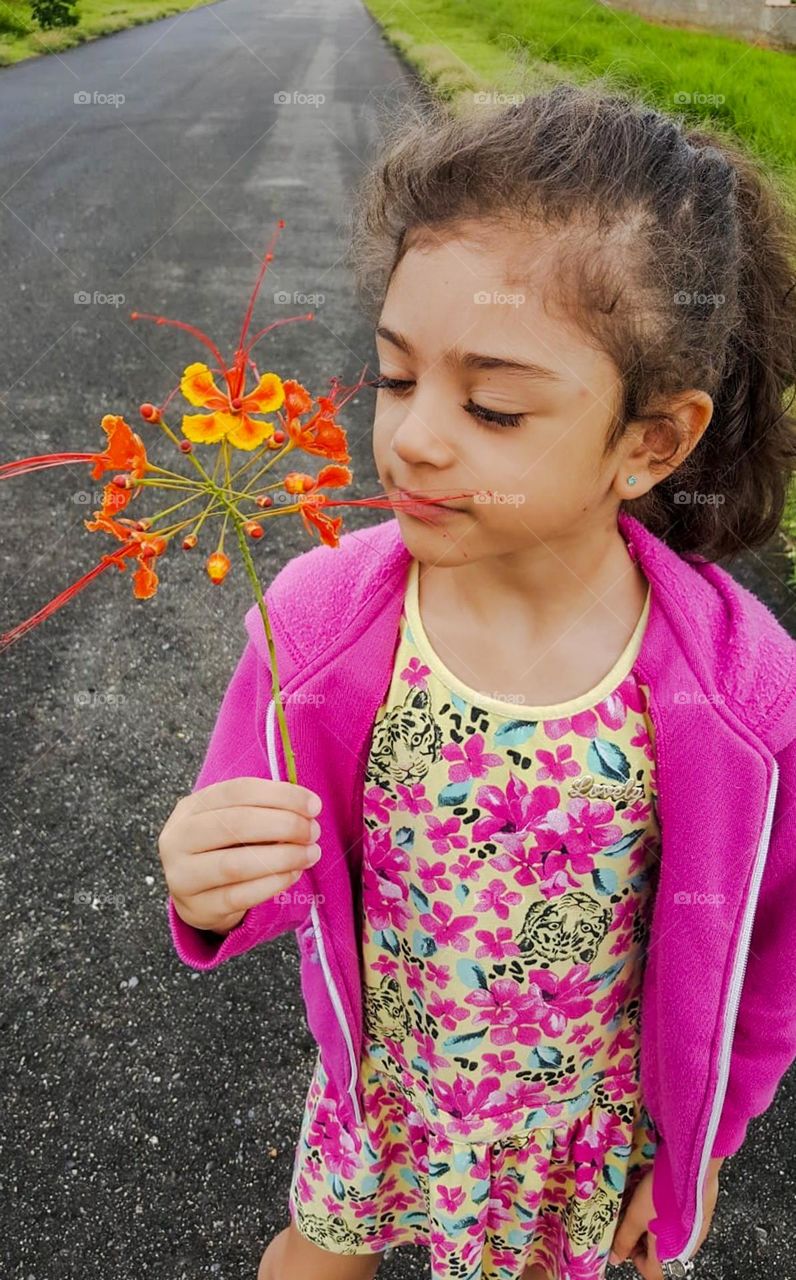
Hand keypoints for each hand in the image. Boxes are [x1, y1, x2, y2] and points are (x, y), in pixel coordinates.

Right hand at [158, 777, 322, 934]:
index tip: (313, 805)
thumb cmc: (224, 848)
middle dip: (284, 825)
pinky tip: (293, 874)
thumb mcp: (232, 821)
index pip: (237, 791)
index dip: (280, 795)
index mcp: (190, 808)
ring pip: (235, 864)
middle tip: (313, 831)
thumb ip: (263, 810)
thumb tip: (307, 809)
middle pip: (234, 824)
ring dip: (282, 857)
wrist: (196, 895)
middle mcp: (178, 839)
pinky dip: (272, 884)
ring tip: (310, 854)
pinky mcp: (198, 908)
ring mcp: (182, 876)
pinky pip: (239, 896)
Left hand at [608, 1155, 724, 1276]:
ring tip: (644, 1204)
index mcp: (670, 1257)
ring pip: (670, 1239)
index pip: (649, 1272)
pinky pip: (681, 1226)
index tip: (624, 1238)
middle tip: (632, 1217)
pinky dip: (668, 1217)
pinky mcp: (702, 1219)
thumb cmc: (662, 1196)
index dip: (633, 1257)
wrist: (692, 1170)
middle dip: (642, 1239)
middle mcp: (687, 1251)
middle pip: (660, 1255)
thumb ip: (624, 1239)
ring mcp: (697, 1235)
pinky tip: (661, 1198)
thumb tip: (614, 1258)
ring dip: (654, 1226)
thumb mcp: (635, 1216)